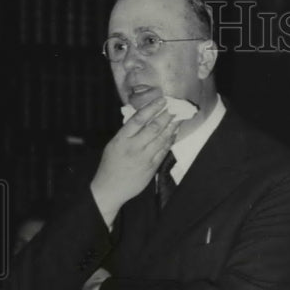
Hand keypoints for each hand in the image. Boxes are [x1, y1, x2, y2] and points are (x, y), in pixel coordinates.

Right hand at [91, 97, 182, 223]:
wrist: (110, 189)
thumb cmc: (110, 165)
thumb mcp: (113, 145)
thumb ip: (126, 133)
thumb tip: (140, 118)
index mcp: (121, 139)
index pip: (138, 119)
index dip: (151, 108)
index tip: (161, 100)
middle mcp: (134, 147)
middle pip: (153, 128)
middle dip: (166, 116)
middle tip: (175, 106)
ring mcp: (144, 158)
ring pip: (161, 139)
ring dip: (171, 127)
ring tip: (178, 117)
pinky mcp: (151, 167)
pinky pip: (163, 152)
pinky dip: (170, 141)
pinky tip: (174, 133)